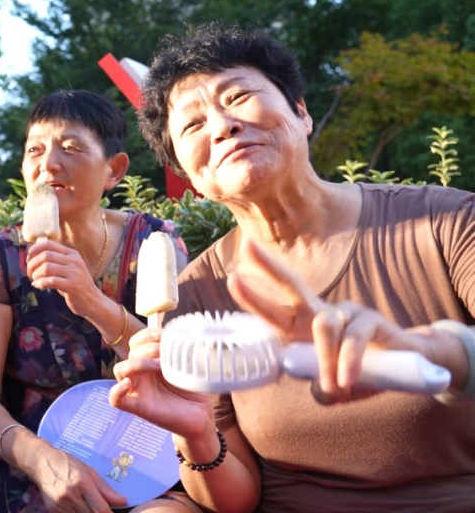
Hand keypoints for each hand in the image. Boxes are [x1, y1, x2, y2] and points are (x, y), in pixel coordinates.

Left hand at [26, 238, 101, 313]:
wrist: (93, 302)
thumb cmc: (75, 285)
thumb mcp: (68, 268)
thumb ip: (55, 261)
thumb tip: (31, 256)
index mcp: (71, 253)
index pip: (48, 244)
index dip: (34, 250)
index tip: (28, 259)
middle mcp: (74, 260)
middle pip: (46, 255)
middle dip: (32, 264)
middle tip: (29, 273)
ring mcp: (74, 273)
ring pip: (46, 267)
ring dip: (35, 274)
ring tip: (34, 280)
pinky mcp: (73, 285)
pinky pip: (51, 281)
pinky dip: (40, 283)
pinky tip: (38, 285)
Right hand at [27, 443, 126, 512]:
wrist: (41, 463)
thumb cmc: (67, 464)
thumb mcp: (89, 471)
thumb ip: (105, 489)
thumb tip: (122, 501)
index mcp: (83, 483)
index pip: (101, 509)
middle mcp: (72, 495)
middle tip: (101, 508)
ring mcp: (61, 504)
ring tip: (87, 504)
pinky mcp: (53, 510)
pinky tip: (78, 508)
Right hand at [109, 328, 214, 437]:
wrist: (201, 415)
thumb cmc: (194, 389)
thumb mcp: (189, 365)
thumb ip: (181, 350)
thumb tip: (181, 335)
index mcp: (150, 362)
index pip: (136, 342)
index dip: (147, 335)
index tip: (163, 336)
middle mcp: (141, 374)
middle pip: (130, 353)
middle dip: (148, 348)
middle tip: (165, 353)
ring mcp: (137, 390)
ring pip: (120, 370)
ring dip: (137, 363)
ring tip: (158, 366)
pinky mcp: (138, 407)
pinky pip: (116, 399)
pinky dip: (117, 390)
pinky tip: (128, 384)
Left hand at [227, 239, 429, 402]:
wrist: (410, 367)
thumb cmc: (362, 373)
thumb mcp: (334, 384)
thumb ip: (321, 387)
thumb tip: (320, 394)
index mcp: (304, 329)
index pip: (274, 309)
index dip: (253, 295)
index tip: (231, 277)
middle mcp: (321, 313)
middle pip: (292, 285)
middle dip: (268, 266)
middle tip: (247, 247)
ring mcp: (346, 312)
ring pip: (324, 327)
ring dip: (325, 360)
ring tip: (331, 387)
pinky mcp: (371, 320)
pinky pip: (354, 339)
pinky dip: (349, 362)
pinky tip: (348, 381)